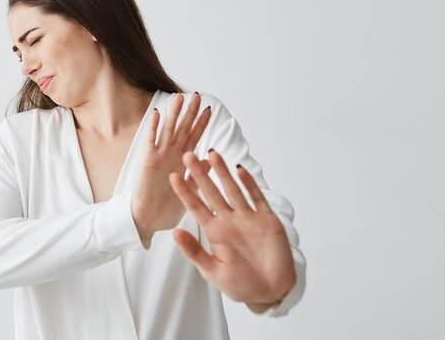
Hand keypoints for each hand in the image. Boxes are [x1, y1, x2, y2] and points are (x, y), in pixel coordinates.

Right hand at [131, 93, 211, 247]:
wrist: (148, 221)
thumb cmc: (168, 208)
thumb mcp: (190, 191)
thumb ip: (198, 174)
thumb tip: (208, 157)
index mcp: (183, 161)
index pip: (195, 138)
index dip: (202, 124)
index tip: (209, 110)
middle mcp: (172, 155)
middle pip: (183, 128)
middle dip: (190, 112)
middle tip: (197, 96)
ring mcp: (159, 156)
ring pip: (168, 130)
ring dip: (174, 114)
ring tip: (179, 97)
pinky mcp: (147, 161)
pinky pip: (151, 141)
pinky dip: (154, 128)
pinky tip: (158, 113)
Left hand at [168, 150, 295, 305]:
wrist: (271, 291)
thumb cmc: (241, 284)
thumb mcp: (213, 271)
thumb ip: (195, 252)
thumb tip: (175, 233)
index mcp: (215, 232)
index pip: (196, 207)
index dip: (184, 192)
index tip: (172, 176)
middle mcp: (229, 221)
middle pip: (212, 192)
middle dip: (201, 174)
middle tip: (188, 155)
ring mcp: (248, 218)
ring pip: (233, 189)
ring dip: (223, 172)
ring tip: (212, 153)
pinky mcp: (266, 219)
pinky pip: (256, 198)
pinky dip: (249, 184)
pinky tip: (240, 169)